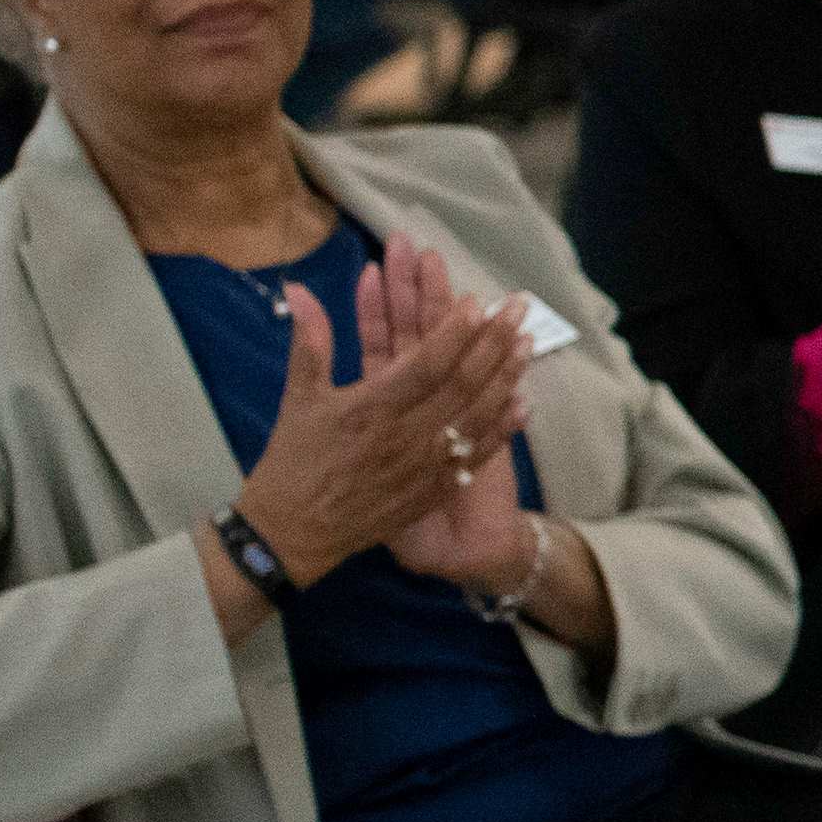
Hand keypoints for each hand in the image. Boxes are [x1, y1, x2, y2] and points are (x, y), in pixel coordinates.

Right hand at [232, 270, 496, 583]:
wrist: (296, 532)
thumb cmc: (294, 461)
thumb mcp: (298, 399)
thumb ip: (310, 342)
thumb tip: (297, 289)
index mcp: (370, 409)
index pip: (424, 365)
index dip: (453, 332)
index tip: (477, 302)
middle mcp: (404, 435)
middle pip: (462, 383)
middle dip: (493, 341)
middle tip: (519, 307)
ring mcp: (425, 464)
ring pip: (477, 414)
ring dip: (506, 376)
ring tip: (528, 342)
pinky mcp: (436, 488)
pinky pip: (478, 454)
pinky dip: (503, 427)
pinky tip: (525, 401)